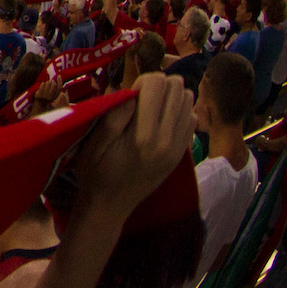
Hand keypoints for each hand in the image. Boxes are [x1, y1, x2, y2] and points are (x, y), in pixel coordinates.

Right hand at [70, 74, 192, 226]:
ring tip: (152, 106)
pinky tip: (162, 119)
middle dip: (159, 85)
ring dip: (171, 97)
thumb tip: (132, 91)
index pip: (157, 85)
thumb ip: (114, 115)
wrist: (110, 206)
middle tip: (141, 98)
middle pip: (177, 89)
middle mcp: (167, 139)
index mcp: (143, 134)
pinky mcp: (181, 154)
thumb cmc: (96, 173)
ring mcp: (178, 147)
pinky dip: (180, 112)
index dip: (142, 81)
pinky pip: (192, 120)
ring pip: (188, 101)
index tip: (129, 94)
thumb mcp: (94, 142)